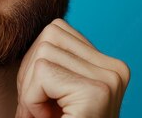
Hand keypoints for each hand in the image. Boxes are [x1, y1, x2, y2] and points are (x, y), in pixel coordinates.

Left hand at [15, 19, 129, 117]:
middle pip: (49, 36)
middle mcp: (116, 69)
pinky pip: (43, 73)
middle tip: (44, 110)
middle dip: (32, 74)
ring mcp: (110, 78)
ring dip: (32, 89)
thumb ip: (48, 62)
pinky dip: (33, 99)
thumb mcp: (53, 94)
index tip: (48, 99)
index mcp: (109, 65)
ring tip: (49, 116)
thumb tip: (25, 31)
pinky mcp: (97, 92)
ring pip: (43, 52)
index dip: (38, 65)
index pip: (56, 31)